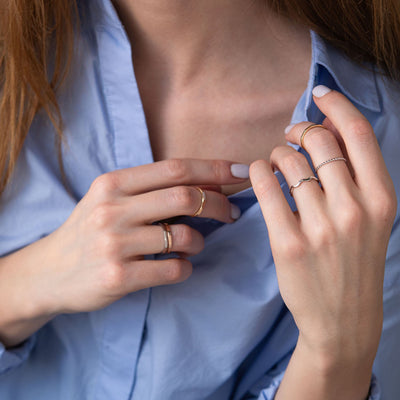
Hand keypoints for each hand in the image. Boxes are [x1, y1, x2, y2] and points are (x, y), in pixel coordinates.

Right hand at [27, 159, 245, 315]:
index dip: (214, 168)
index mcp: (113, 183)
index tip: (241, 171)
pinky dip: (187, 266)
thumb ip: (149, 189)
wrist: (49, 272)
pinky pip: (174, 269)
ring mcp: (114, 244)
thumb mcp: (109, 199)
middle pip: (185, 197)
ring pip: (184, 236)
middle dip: (219, 203)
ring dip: (200, 240)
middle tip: (231, 213)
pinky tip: (180, 265)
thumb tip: (204, 183)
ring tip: (196, 243)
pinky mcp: (118, 277)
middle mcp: (112, 209)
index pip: (175, 168)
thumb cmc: (89, 230)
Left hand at [250, 87, 396, 396]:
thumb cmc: (355, 265)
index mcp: (381, 199)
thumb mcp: (372, 221)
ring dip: (277, 153)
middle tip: (289, 134)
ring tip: (275, 163)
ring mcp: (321, 227)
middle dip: (299, 129)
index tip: (319, 94)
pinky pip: (266, 188)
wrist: (343, 320)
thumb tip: (323, 135)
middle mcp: (354, 209)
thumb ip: (354, 179)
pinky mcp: (288, 243)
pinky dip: (257, 171)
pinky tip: (258, 173)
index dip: (337, 106)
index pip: (358, 134)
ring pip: (289, 162)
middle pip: (320, 142)